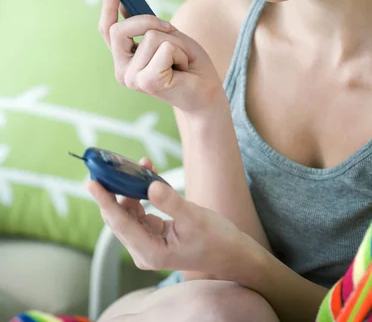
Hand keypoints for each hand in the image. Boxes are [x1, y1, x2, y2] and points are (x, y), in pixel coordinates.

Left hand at [86, 156, 243, 275]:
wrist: (231, 254)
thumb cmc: (216, 240)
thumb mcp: (194, 218)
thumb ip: (170, 202)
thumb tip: (149, 185)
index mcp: (150, 252)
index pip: (119, 223)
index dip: (104, 200)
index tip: (91, 181)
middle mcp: (144, 251)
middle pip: (119, 218)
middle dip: (115, 190)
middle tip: (110, 165)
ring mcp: (148, 244)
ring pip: (129, 212)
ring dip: (131, 189)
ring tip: (140, 165)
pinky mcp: (154, 235)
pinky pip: (140, 211)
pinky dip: (141, 194)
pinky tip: (148, 176)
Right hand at [98, 0, 226, 112]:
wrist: (207, 95)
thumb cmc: (189, 66)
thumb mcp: (168, 37)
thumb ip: (148, 25)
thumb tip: (129, 2)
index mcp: (125, 60)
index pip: (107, 31)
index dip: (108, 9)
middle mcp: (122, 71)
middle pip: (120, 29)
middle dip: (147, 21)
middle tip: (169, 27)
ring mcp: (132, 78)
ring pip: (150, 36)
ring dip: (175, 43)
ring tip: (181, 60)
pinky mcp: (146, 82)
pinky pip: (165, 48)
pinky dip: (181, 52)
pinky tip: (183, 68)